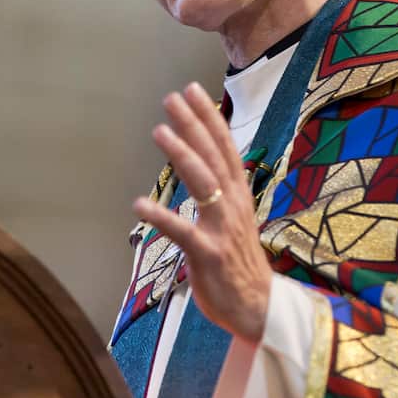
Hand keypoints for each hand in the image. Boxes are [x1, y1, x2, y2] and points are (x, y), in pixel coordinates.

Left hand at [132, 81, 272, 342]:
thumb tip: (202, 163)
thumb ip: (220, 191)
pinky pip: (182, 232)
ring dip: (181, 155)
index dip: (209, 118)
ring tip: (159, 131)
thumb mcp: (234, 218)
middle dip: (192, 125)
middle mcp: (232, 204)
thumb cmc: (239, 261)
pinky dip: (161, 217)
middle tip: (172, 98)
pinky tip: (139, 204)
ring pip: (202, 183)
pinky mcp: (207, 254)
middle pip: (213, 156)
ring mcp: (221, 228)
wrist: (258, 306)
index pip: (225, 147)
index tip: (193, 91)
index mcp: (238, 194)